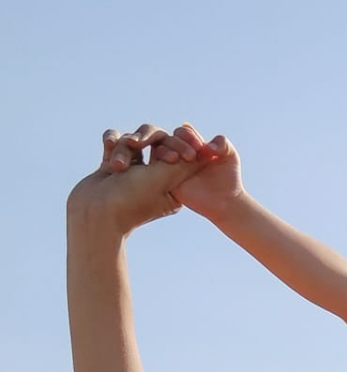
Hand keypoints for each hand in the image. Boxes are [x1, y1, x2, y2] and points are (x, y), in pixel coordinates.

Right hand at [68, 125, 204, 235]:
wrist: (96, 213)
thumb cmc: (131, 198)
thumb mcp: (164, 179)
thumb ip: (184, 163)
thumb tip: (206, 153)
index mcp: (174, 184)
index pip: (182, 152)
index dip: (178, 145)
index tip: (174, 154)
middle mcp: (156, 176)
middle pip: (158, 139)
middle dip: (146, 139)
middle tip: (138, 144)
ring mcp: (134, 170)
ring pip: (133, 140)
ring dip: (123, 148)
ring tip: (117, 166)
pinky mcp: (114, 165)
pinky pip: (115, 141)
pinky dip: (111, 143)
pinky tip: (108, 153)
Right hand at [149, 124, 244, 221]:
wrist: (227, 202)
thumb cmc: (229, 178)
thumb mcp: (230, 155)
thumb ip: (222, 143)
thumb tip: (206, 145)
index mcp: (192, 145)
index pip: (182, 131)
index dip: (187, 135)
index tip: (200, 147)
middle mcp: (179, 154)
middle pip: (167, 138)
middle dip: (177, 142)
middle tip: (192, 156)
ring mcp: (171, 167)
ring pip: (159, 150)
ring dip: (167, 150)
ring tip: (180, 159)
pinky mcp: (166, 182)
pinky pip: (156, 168)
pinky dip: (161, 163)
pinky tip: (173, 165)